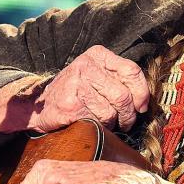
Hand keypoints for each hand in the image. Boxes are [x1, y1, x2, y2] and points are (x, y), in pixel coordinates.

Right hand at [32, 46, 148, 132]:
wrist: (39, 105)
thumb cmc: (75, 92)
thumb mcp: (95, 75)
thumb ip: (119, 80)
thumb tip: (144, 103)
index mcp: (97, 55)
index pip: (131, 71)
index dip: (142, 92)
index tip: (142, 107)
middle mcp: (86, 66)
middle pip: (123, 96)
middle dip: (128, 115)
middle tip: (125, 122)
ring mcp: (76, 85)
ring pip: (111, 112)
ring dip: (112, 124)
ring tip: (103, 121)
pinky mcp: (70, 105)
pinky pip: (97, 122)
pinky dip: (98, 128)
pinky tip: (90, 123)